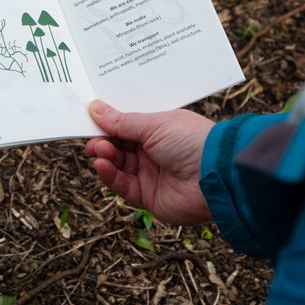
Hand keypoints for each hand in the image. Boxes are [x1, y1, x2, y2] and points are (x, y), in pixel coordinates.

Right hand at [85, 100, 214, 225]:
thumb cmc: (191, 141)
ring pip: (119, 165)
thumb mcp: (154, 125)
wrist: (215, 176)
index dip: (110, 123)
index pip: (129, 125)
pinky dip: (110, 175)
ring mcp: (152, 174)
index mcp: (161, 129)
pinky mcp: (148, 196)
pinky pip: (123, 185)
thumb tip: (95, 108)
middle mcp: (155, 151)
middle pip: (120, 146)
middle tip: (90, 137)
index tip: (89, 118)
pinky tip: (101, 164)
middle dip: (104, 140)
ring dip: (105, 156)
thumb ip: (122, 121)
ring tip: (98, 149)